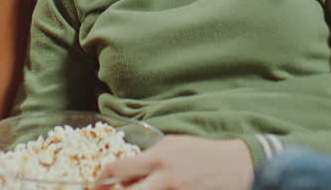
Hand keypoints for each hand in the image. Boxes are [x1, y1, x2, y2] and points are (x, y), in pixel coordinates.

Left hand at [100, 135, 253, 189]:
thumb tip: (123, 176)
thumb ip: (147, 158)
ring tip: (139, 189)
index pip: (117, 168)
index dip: (100, 178)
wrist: (235, 165)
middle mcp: (164, 179)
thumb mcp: (171, 145)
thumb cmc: (200, 153)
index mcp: (158, 159)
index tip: (95, 183)